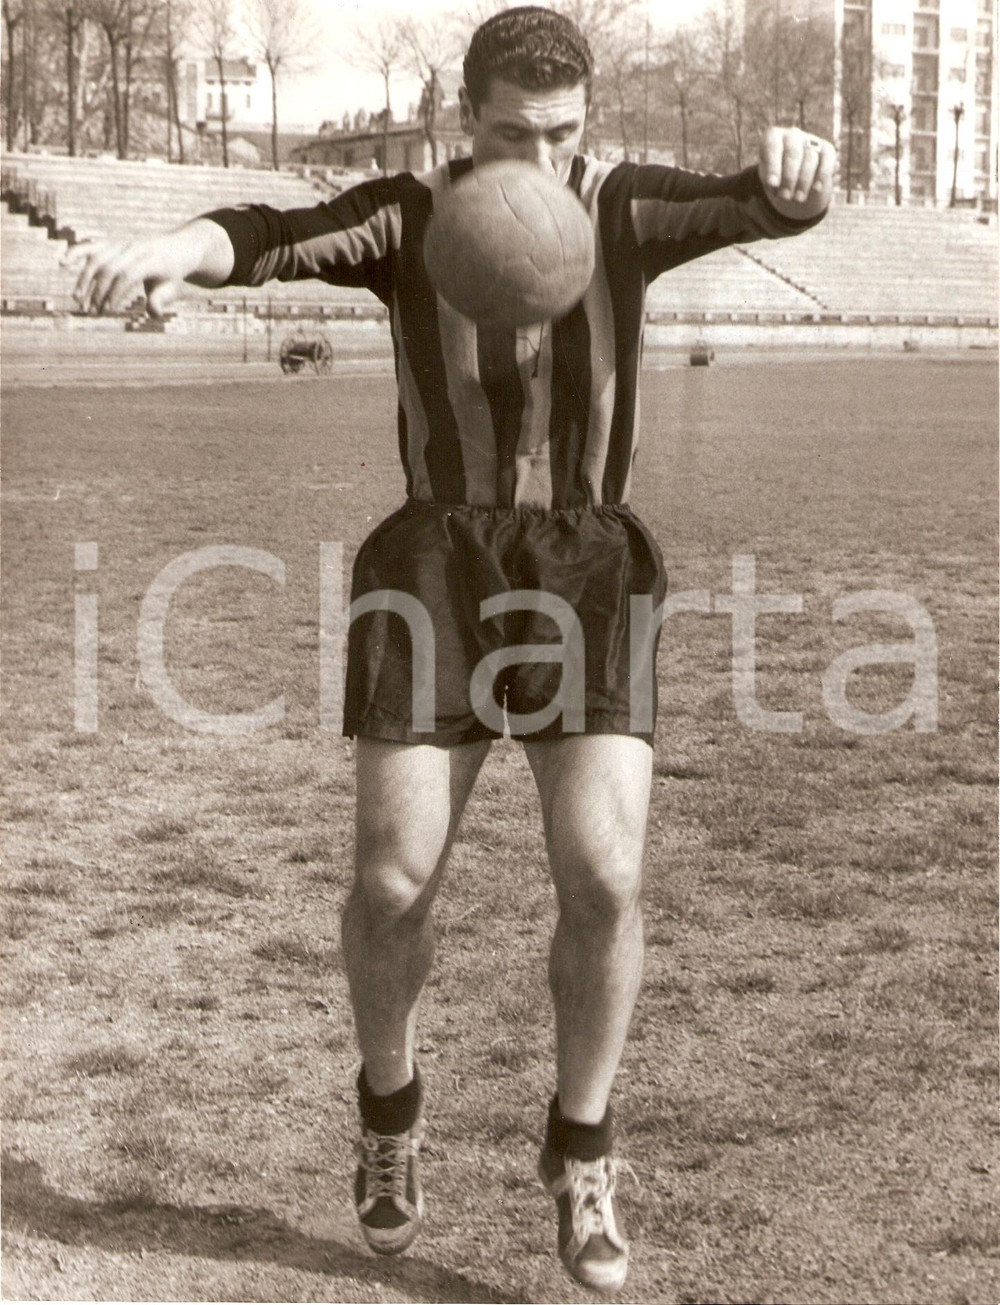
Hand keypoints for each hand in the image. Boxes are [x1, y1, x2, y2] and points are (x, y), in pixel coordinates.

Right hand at [64, 234, 184, 316]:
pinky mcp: (111, 243)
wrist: (172, 248)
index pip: (127, 276)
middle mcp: (133, 249)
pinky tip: (61, 262)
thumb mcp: (172, 287)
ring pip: (97, 259)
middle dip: (98, 291)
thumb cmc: (170, 274)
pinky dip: (75, 252)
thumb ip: (162, 299)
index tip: (107, 311)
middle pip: (109, 269)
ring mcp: (120, 244)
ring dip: (84, 280)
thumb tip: (154, 313)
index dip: (115, 293)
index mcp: (150, 260)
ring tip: (78, 300)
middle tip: (92, 312)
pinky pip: (91, 246)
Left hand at [758, 127, 834, 218]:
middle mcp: (792, 134)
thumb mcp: (767, 178)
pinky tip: (816, 189)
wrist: (792, 178)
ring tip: (798, 199)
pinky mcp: (826, 148)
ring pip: (810, 158)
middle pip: (793, 154)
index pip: (773, 146)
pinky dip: (822, 174)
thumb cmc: (775, 176)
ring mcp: (810, 139)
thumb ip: (769, 179)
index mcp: (773, 137)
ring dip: (804, 181)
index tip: (772, 185)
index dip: (773, 165)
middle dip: (789, 178)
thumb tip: (775, 184)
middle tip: (785, 197)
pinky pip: (827, 158)